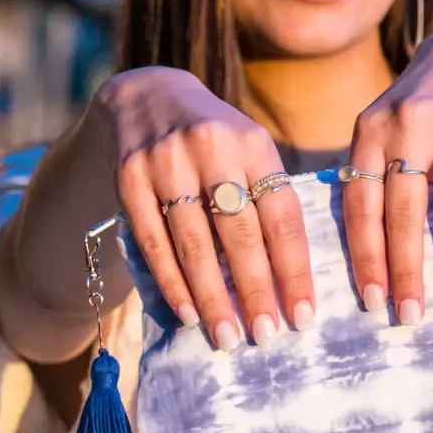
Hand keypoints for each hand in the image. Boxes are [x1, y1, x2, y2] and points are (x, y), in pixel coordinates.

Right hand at [95, 66, 312, 349]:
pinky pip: (152, 240)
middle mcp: (212, 148)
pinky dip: (171, 281)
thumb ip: (269, 201)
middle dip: (255, 290)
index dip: (294, 270)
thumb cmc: (217, 142)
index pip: (282, 216)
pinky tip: (187, 313)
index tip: (303, 316)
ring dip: (212, 296)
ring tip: (227, 335)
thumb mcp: (251, 153)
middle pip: (239, 233)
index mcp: (254, 144)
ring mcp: (166, 161)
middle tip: (265, 336)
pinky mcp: (128, 177)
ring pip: (194, 242)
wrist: (148, 96)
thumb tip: (292, 279)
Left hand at [345, 20, 432, 326]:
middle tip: (412, 319)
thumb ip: (371, 177)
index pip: (362, 203)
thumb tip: (365, 262)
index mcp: (370, 128)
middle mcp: (411, 122)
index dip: (366, 257)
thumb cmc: (417, 108)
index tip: (373, 304)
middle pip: (407, 212)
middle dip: (408, 272)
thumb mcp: (382, 127)